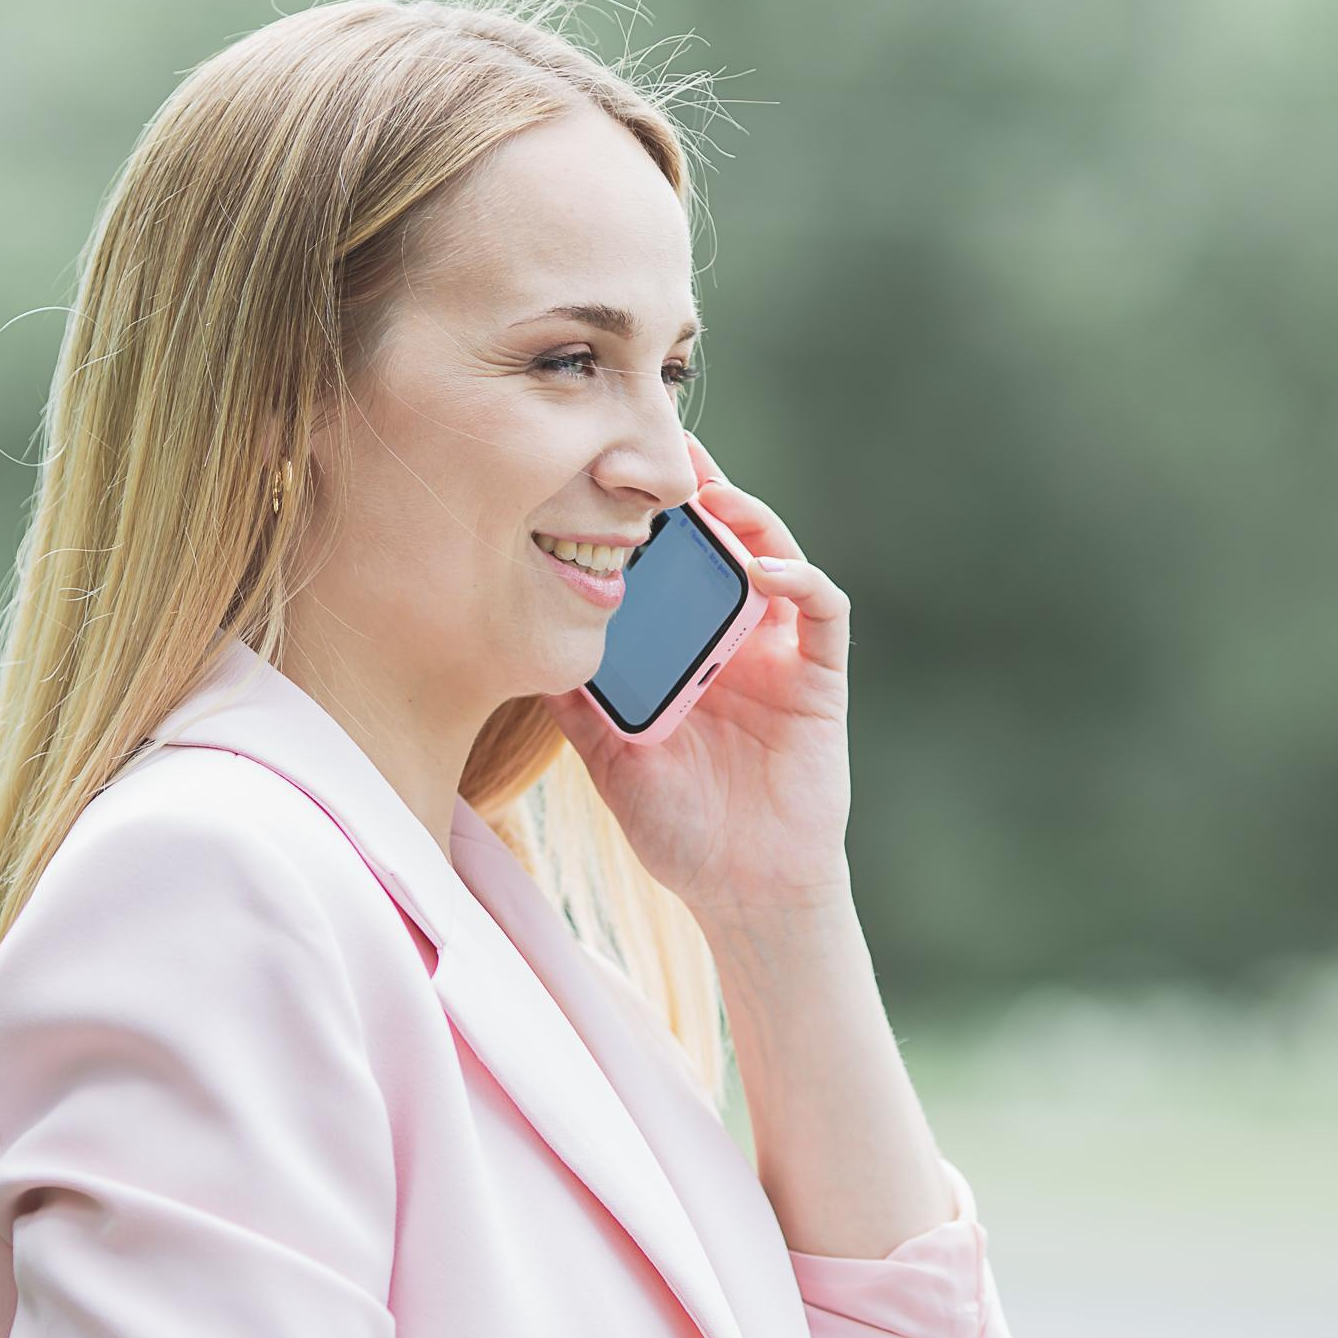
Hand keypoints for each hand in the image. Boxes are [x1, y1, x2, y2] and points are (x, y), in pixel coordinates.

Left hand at [539, 429, 852, 923]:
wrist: (742, 891)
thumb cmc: (680, 828)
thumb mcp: (608, 758)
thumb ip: (576, 703)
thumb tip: (515, 646)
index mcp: (686, 647)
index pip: (672, 564)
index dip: (651, 516)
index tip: (612, 469)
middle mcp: (737, 637)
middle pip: (725, 542)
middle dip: (700, 491)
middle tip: (665, 446)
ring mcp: (781, 651)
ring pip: (776, 556)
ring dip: (749, 519)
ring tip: (713, 495)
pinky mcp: (819, 675)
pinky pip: (822, 609)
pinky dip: (799, 578)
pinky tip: (764, 569)